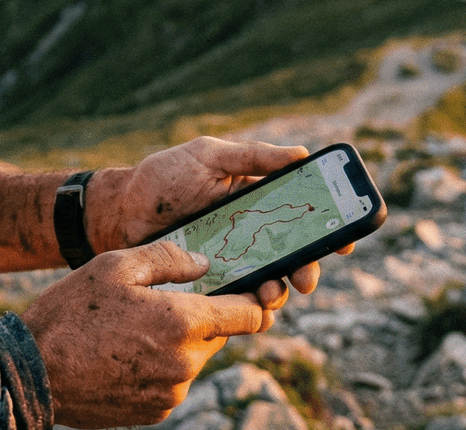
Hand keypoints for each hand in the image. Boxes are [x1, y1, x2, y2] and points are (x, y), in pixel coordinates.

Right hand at [21, 240, 272, 428]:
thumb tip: (204, 264)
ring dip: (179, 342)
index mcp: (182, 323)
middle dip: (204, 316)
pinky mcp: (156, 412)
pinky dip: (160, 365)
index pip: (250, 314)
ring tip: (133, 328)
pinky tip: (125, 353)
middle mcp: (185, 363)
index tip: (254, 288)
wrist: (33, 373)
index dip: (257, 298)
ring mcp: (171, 392)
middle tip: (166, 301)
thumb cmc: (70, 313)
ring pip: (195, 359)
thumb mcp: (115, 266)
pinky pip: (173, 381)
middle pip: (219, 335)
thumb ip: (168, 258)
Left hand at [86, 138, 349, 303]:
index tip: (345, 241)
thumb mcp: (208, 156)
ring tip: (270, 294)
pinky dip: (249, 310)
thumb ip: (252, 157)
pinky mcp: (212, 284)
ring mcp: (233, 261)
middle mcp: (251, 233)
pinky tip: (252, 312)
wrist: (120, 211)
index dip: (328, 229)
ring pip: (270, 282)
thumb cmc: (164, 177)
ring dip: (278, 290)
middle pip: (294, 255)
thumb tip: (302, 154)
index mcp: (257, 199)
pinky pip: (238, 301)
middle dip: (308, 268)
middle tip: (306, 279)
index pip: (302, 215)